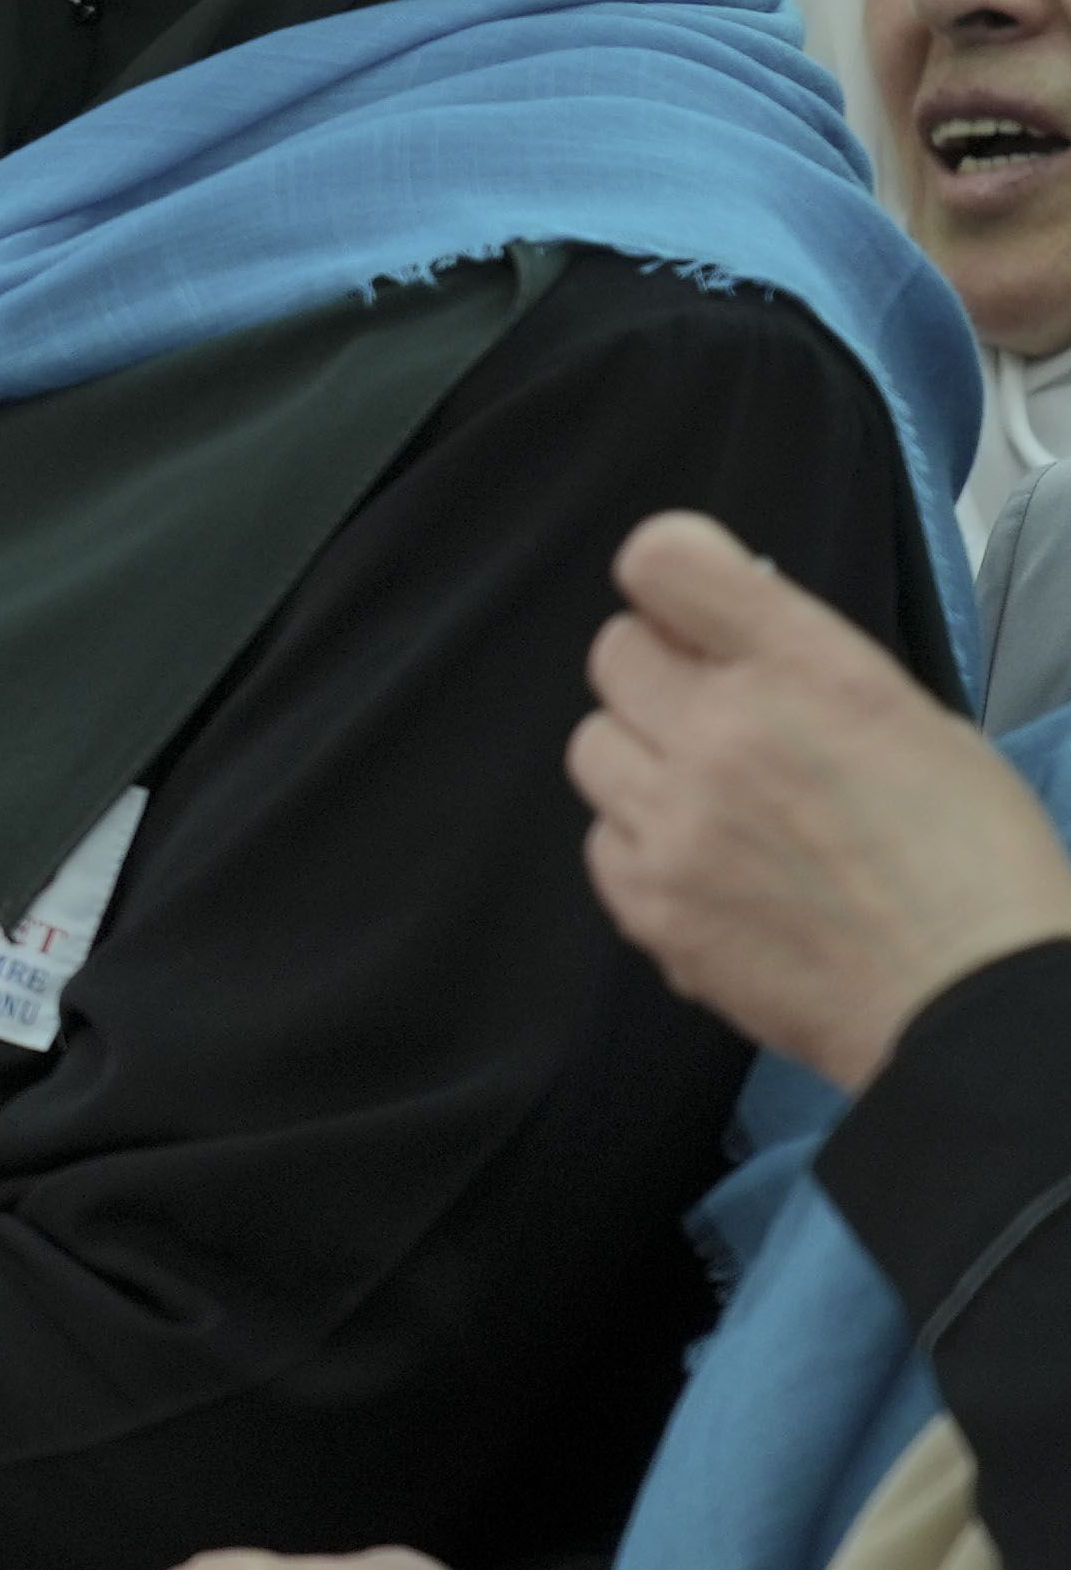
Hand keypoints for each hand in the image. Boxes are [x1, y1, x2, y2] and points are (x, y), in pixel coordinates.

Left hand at [569, 510, 1070, 1088]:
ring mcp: (675, 822)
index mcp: (808, 673)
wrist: (974, 1007)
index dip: (671, 578)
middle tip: (714, 717)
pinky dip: (642, 845)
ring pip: (593, 744)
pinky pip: (602, 839)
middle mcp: (724, 733)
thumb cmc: (975, 864)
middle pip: (614, 653)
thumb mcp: (916, 724)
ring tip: (716, 801)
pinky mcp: (650, 903)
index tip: (691, 608)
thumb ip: (806, 672)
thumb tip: (726, 643)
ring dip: (642, 759)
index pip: (664, 562)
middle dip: (659, 674)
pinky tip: (710, 870)